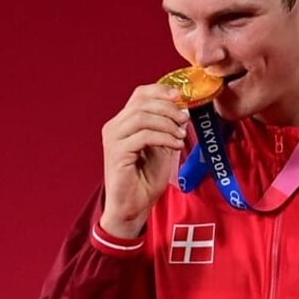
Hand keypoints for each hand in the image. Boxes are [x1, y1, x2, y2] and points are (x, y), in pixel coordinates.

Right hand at [99, 83, 189, 237]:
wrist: (133, 207)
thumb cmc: (145, 179)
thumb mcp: (161, 147)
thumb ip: (166, 128)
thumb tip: (182, 111)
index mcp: (123, 122)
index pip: (140, 94)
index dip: (161, 91)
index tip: (181, 96)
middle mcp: (114, 127)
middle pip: (142, 103)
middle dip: (168, 108)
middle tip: (185, 119)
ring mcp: (113, 139)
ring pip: (142, 117)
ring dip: (167, 123)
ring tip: (181, 136)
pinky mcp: (116, 153)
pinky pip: (143, 136)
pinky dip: (164, 138)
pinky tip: (176, 146)